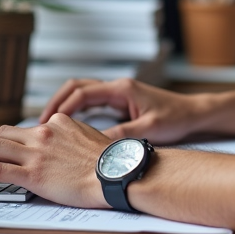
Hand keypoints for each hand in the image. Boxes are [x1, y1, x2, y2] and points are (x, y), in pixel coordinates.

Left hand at [0, 114, 110, 207]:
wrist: (116, 173)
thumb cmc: (110, 162)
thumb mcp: (89, 138)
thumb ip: (71, 137)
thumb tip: (63, 147)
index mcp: (58, 123)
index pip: (24, 129)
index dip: (7, 140)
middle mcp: (44, 133)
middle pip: (1, 133)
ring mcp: (37, 153)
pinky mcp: (33, 174)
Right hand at [40, 78, 206, 143]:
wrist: (193, 113)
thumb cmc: (176, 118)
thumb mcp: (148, 130)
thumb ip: (121, 136)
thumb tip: (95, 147)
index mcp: (122, 89)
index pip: (83, 93)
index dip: (63, 108)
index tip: (49, 124)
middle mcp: (117, 87)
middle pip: (77, 87)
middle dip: (57, 102)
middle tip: (40, 122)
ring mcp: (119, 93)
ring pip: (83, 93)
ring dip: (65, 105)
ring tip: (49, 125)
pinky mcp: (121, 102)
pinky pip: (92, 102)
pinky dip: (77, 110)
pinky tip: (70, 126)